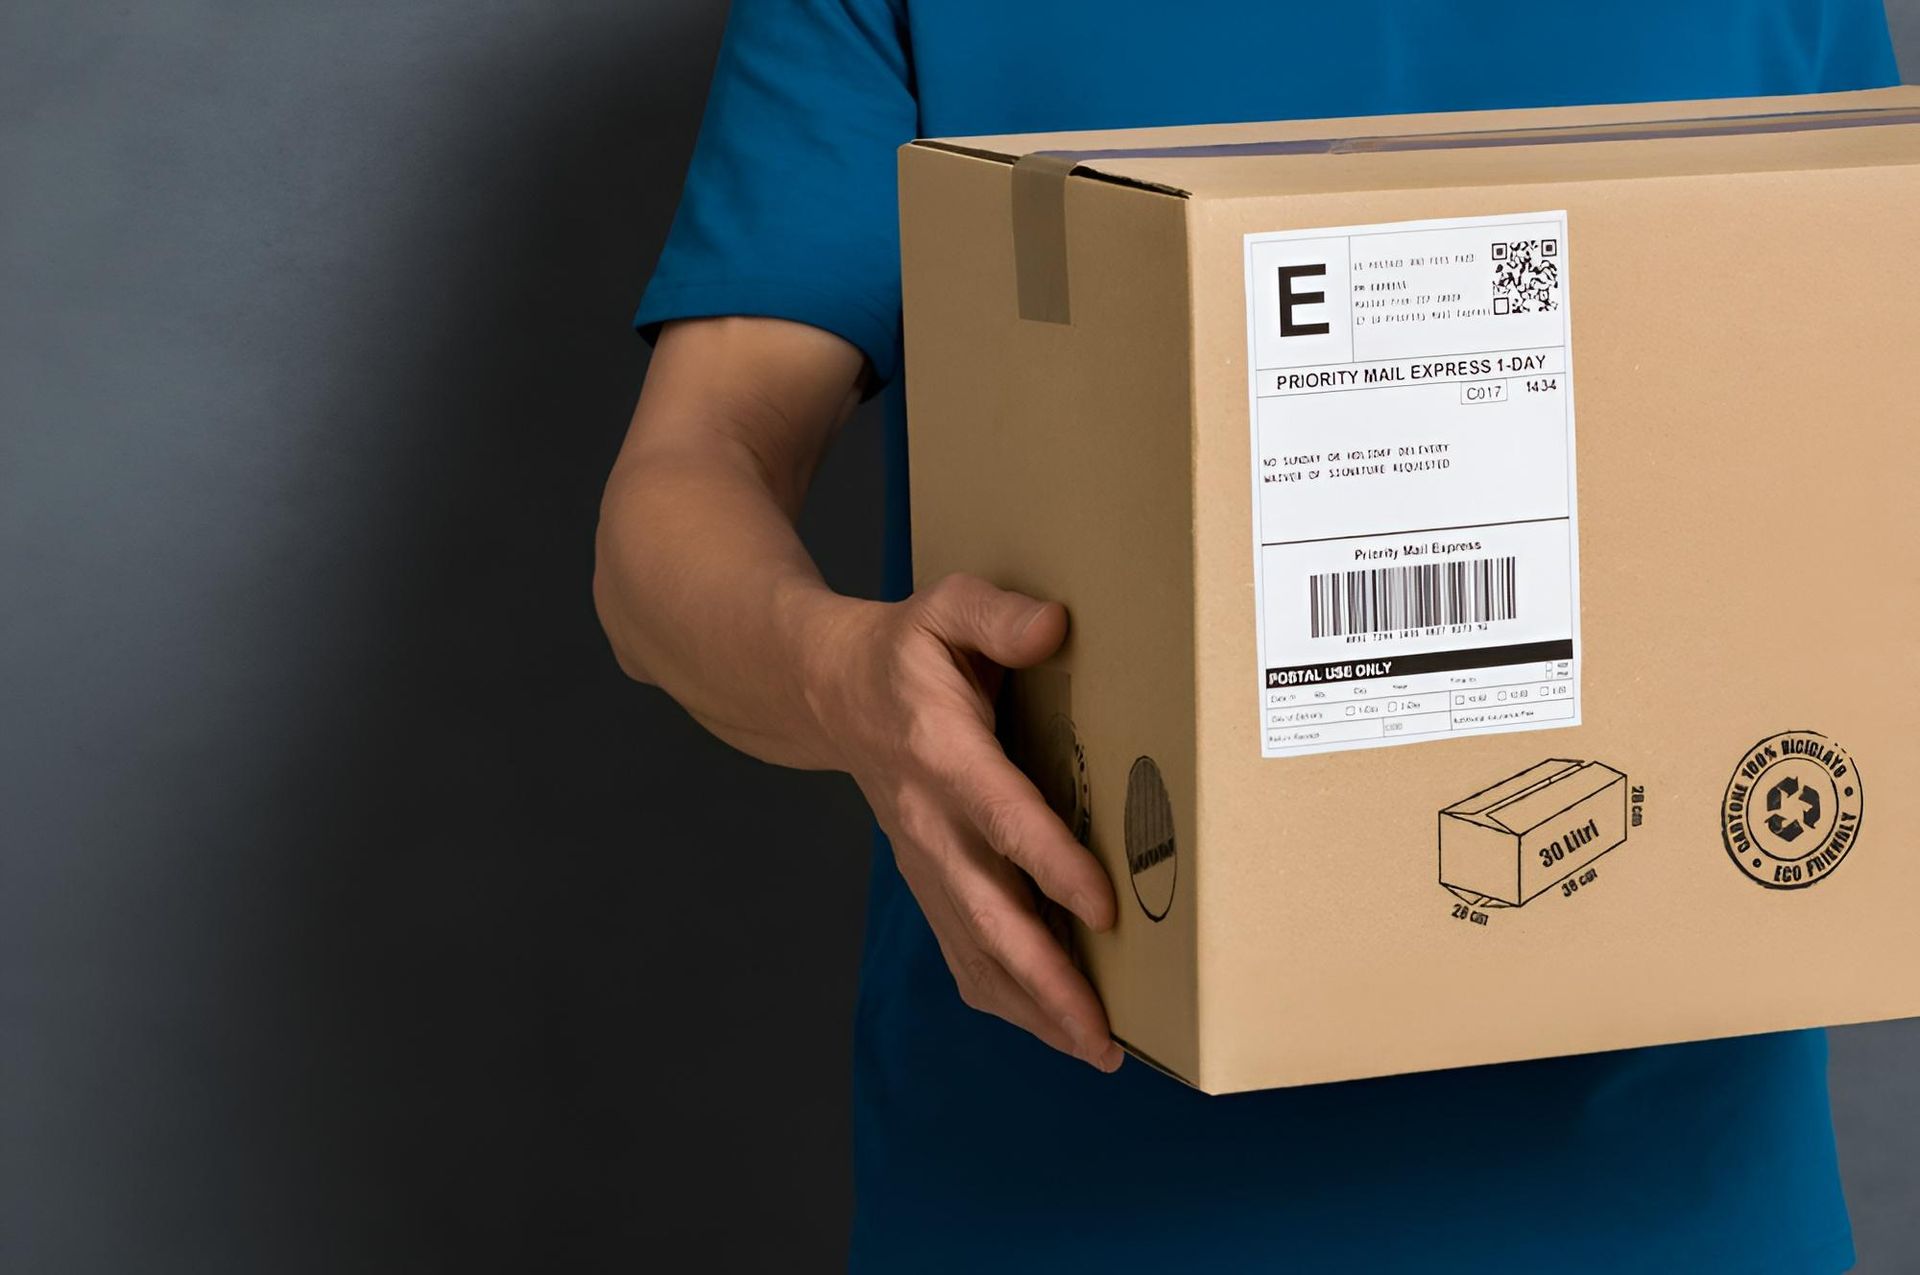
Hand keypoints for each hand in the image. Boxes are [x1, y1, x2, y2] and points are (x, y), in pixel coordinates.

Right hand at [805, 574, 1123, 1071]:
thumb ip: (999, 615)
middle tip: (1102, 1031)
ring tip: (1094, 1047)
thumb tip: (1055, 628)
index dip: (1050, 864)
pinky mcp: (927, 880)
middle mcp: (927, 819)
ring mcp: (923, 859)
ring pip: (974, 948)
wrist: (825, 692)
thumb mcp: (946, 608)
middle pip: (987, 911)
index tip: (1103, 908)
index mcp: (938, 750)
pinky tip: (1050, 1026)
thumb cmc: (905, 649)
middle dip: (1044, 977)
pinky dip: (1003, 996)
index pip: (1000, 816)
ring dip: (1031, 1005)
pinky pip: (962, 952)